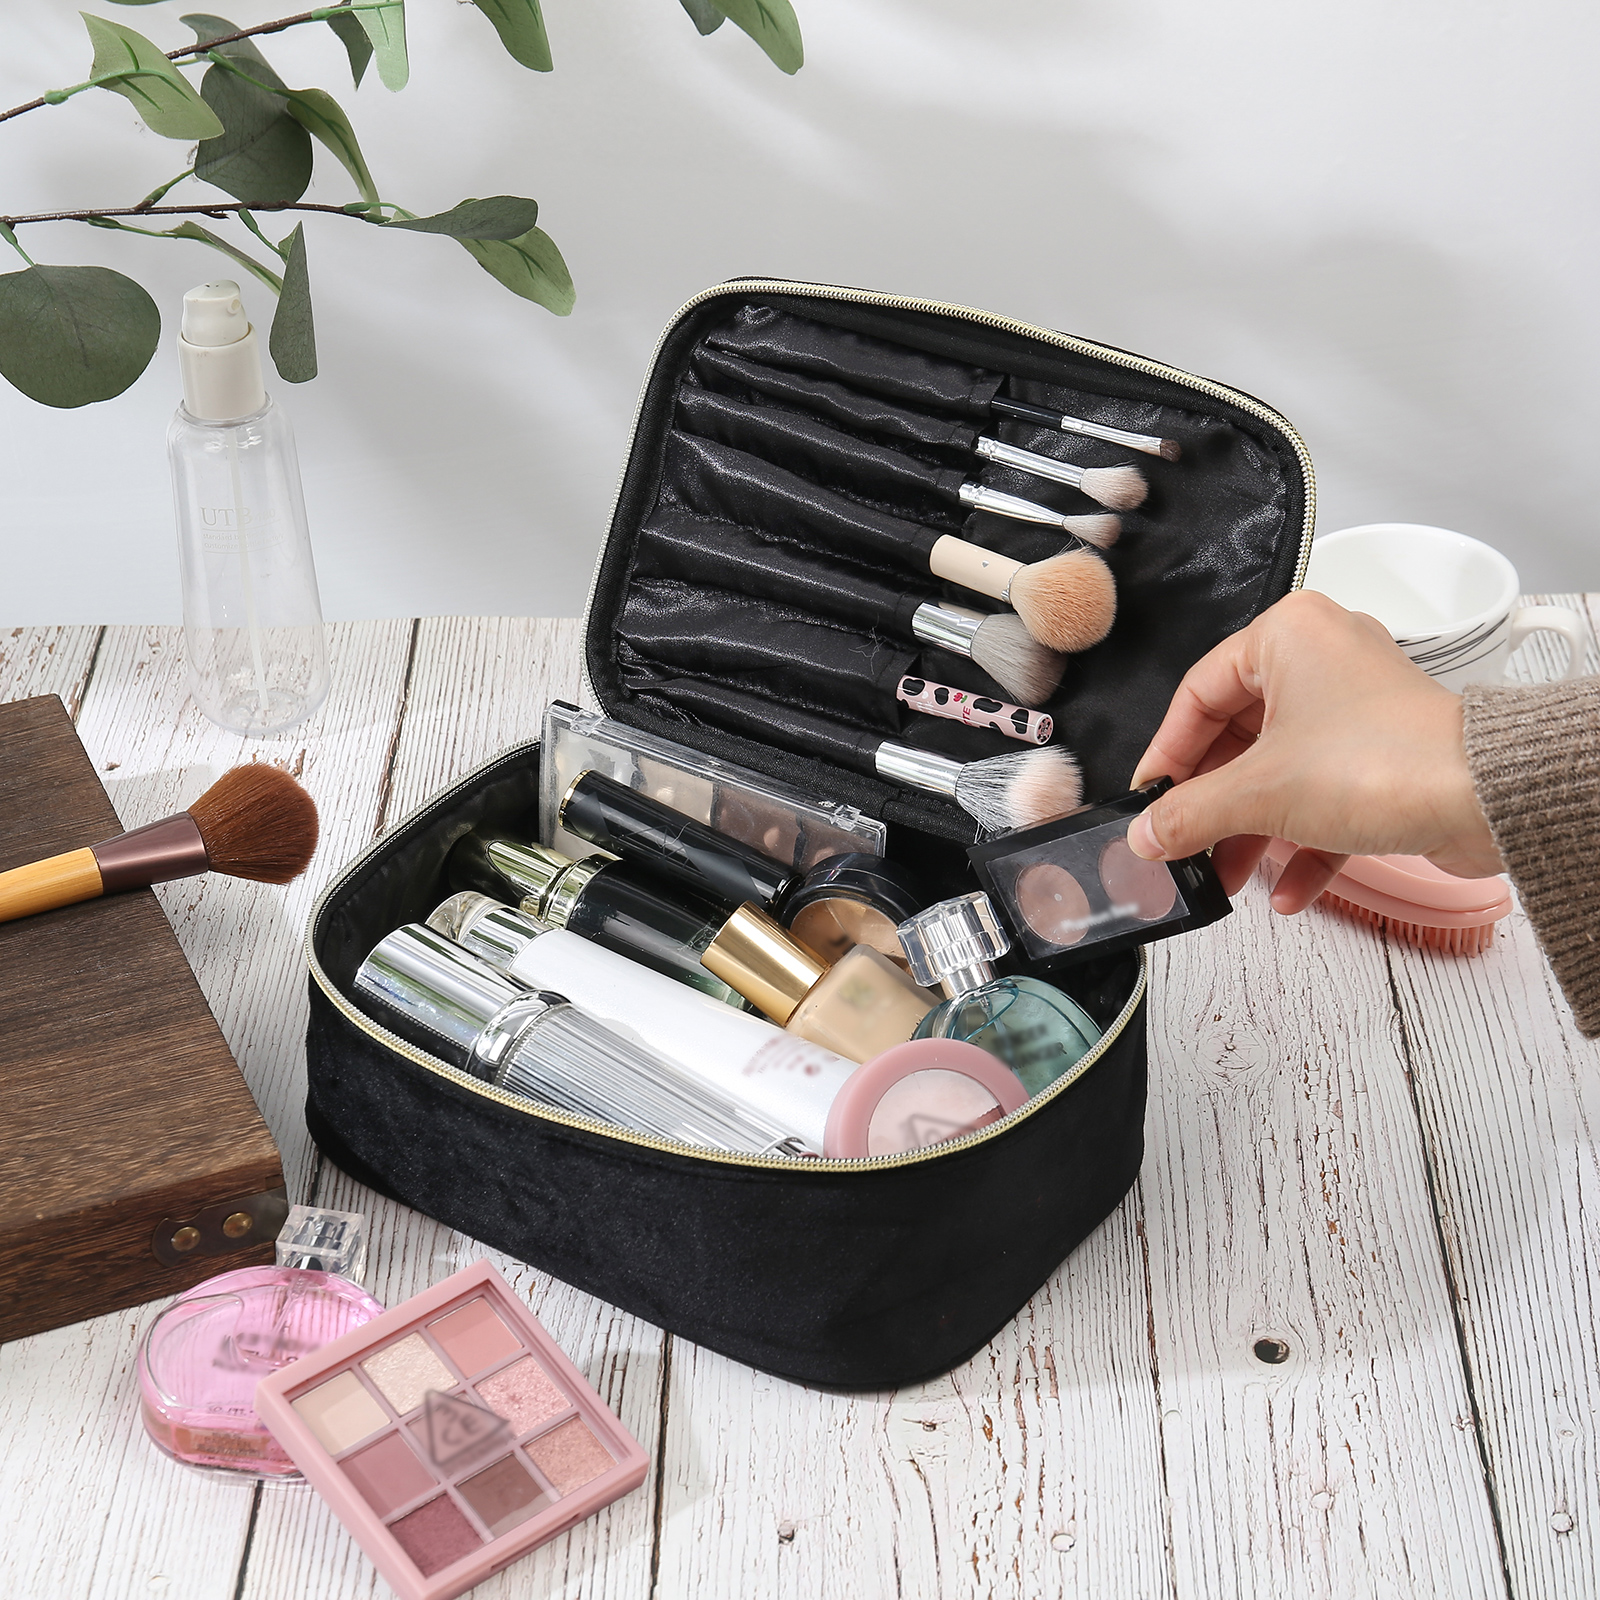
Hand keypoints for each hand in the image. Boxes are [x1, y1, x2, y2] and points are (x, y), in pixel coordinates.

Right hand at [1126, 591, 1502, 912]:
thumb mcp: (1258, 792)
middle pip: (1237, 738)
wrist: (1488, 799)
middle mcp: (1322, 661)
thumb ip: (1189, 813)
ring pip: (1280, 772)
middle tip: (1182, 846)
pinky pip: (1325, 797)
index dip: (1166, 755)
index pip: (1198, 694)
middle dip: (1212, 806)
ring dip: (1251, 832)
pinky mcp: (1385, 756)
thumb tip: (1145, 834)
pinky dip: (1302, 842)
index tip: (1149, 801)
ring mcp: (1357, 711)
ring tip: (1226, 879)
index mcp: (1287, 637)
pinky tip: (1287, 893)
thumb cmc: (1385, 761)